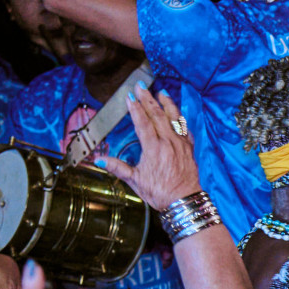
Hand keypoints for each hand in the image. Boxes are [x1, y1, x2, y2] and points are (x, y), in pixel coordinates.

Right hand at [97, 87, 201, 210]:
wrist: (184, 201)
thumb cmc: (160, 192)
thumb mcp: (135, 181)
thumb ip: (118, 167)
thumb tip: (99, 160)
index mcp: (153, 148)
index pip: (143, 123)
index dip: (135, 108)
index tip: (130, 96)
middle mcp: (168, 142)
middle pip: (157, 116)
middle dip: (148, 99)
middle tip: (141, 86)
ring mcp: (181, 144)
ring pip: (174, 119)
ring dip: (167, 104)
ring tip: (161, 92)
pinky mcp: (189, 149)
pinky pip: (185, 129)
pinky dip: (180, 119)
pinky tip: (177, 114)